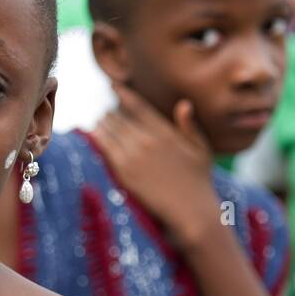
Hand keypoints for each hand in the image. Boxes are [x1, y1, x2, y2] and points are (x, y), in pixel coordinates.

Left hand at [91, 83, 221, 251]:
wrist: (190, 210)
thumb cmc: (199, 180)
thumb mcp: (201, 149)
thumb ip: (190, 126)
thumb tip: (183, 104)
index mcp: (166, 132)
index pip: (138, 105)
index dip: (123, 93)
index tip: (113, 85)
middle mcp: (148, 140)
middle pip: (119, 116)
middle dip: (111, 112)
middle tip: (106, 111)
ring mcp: (134, 156)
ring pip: (109, 130)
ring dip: (102, 123)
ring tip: (99, 122)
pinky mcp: (124, 171)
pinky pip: (104, 147)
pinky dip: (97, 138)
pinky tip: (93, 135)